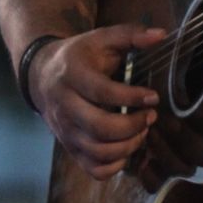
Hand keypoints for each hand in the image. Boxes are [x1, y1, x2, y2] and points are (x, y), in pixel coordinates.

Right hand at [30, 23, 165, 179]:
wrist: (41, 75)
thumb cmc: (79, 56)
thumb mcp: (101, 38)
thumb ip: (131, 34)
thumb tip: (161, 34)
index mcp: (72, 76)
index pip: (102, 92)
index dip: (132, 97)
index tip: (154, 96)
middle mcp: (64, 107)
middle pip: (100, 128)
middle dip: (133, 126)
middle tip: (150, 116)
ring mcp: (65, 131)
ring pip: (98, 151)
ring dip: (128, 146)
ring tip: (142, 130)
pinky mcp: (69, 148)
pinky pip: (92, 169)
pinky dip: (114, 166)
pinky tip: (127, 148)